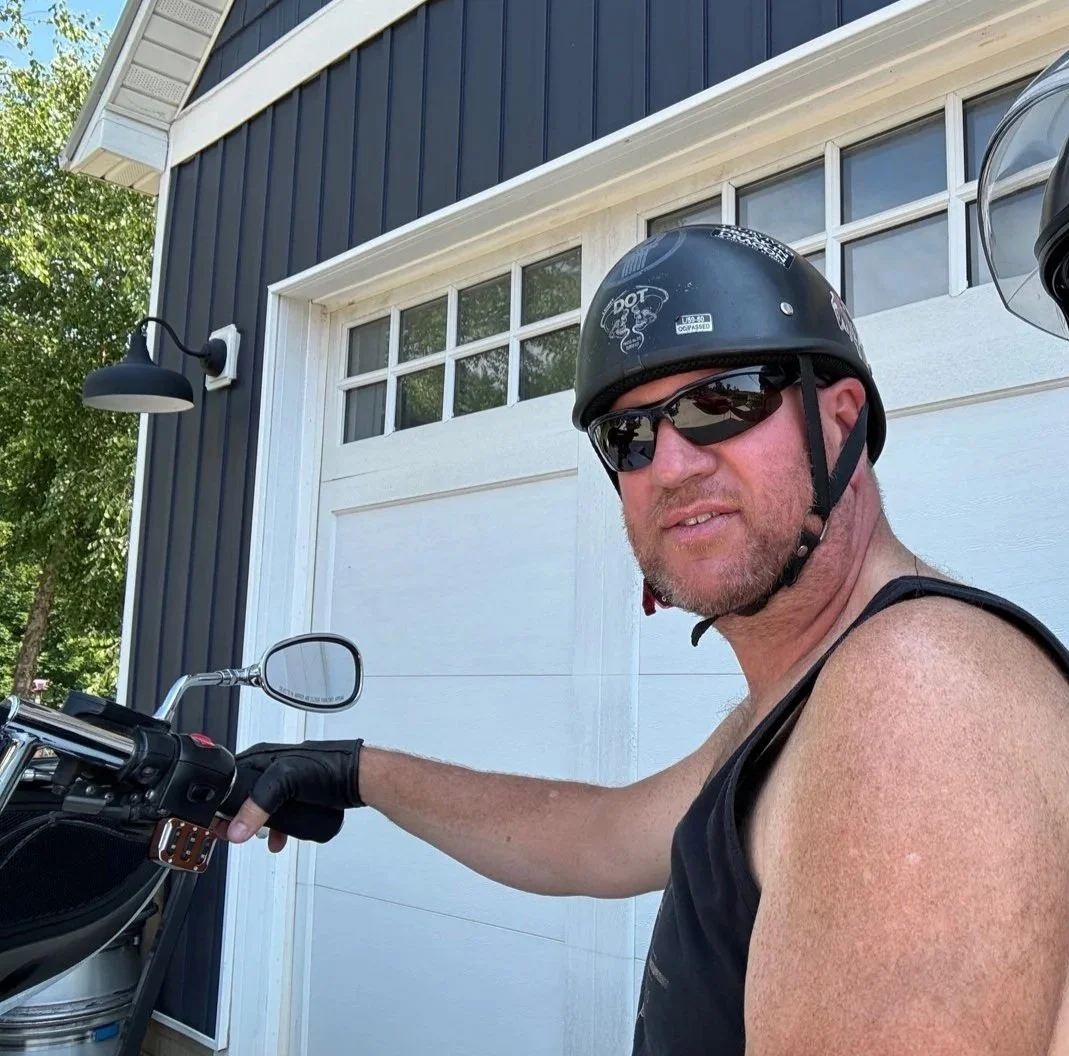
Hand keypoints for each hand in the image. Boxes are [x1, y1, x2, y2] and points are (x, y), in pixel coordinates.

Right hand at [213, 739, 363, 852]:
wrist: (357, 778)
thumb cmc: (327, 767)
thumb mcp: (284, 782)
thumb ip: (258, 806)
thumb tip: (236, 829)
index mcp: (262, 758)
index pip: (229, 780)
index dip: (220, 803)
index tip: (216, 823)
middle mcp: (271, 767)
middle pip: (243, 796)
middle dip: (238, 818)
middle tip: (232, 834)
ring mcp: (286, 782)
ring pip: (262, 807)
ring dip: (258, 825)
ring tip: (258, 838)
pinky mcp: (299, 795)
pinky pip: (280, 814)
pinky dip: (277, 828)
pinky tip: (280, 839)